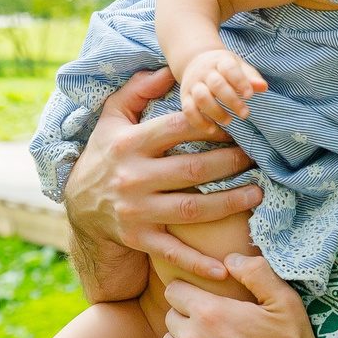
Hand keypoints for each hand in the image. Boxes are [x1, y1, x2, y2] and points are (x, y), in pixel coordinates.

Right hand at [64, 69, 262, 283]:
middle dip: (230, 163)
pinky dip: (198, 262)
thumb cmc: (104, 156)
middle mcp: (133, 177)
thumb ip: (137, 91)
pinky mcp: (139, 239)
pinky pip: (172, 252)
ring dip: (229, 203)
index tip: (239, 121)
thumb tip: (168, 70)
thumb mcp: (111, 119)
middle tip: (259, 158)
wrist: (78, 208)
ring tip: (258, 194)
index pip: (177, 128)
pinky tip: (225, 267)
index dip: (211, 123)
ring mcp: (137, 211)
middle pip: (192, 169)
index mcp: (129, 144)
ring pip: (191, 209)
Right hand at [178, 47, 267, 129]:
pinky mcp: (184, 97)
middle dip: (231, 100)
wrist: (195, 61)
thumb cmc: (223, 68)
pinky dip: (199, 122)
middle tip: (245, 114)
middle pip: (216, 84)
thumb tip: (263, 87)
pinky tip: (212, 129)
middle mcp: (204, 72)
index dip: (240, 82)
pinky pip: (188, 110)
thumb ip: (250, 77)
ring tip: (229, 121)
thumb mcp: (237, 66)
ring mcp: (193, 84)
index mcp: (220, 61)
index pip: (229, 69)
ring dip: (216, 112)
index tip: (250, 96)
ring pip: (201, 98)